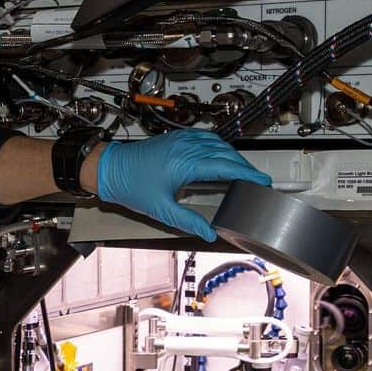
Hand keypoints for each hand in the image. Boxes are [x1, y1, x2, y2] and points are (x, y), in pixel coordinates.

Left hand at [96, 129, 270, 240]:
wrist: (109, 169)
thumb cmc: (130, 186)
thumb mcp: (161, 210)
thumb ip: (188, 221)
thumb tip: (208, 232)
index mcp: (186, 163)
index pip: (226, 166)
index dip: (248, 173)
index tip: (262, 180)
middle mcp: (186, 147)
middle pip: (226, 154)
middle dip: (244, 166)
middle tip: (255, 179)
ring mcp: (181, 140)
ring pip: (217, 144)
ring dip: (232, 156)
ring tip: (241, 170)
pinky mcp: (175, 138)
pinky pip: (205, 138)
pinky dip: (217, 147)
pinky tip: (219, 156)